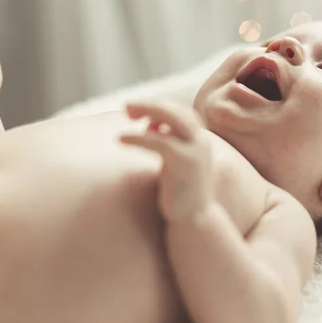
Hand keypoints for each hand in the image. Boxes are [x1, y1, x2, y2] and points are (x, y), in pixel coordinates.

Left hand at [120, 101, 213, 223]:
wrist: (193, 219)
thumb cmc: (178, 191)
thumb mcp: (175, 160)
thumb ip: (167, 140)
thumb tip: (151, 124)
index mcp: (199, 139)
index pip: (178, 111)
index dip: (157, 108)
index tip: (136, 113)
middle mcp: (201, 141)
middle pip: (175, 110)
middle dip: (150, 104)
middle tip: (126, 106)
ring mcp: (195, 151)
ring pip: (171, 118)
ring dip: (147, 111)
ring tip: (126, 115)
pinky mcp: (184, 163)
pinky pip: (159, 141)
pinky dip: (139, 137)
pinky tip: (121, 139)